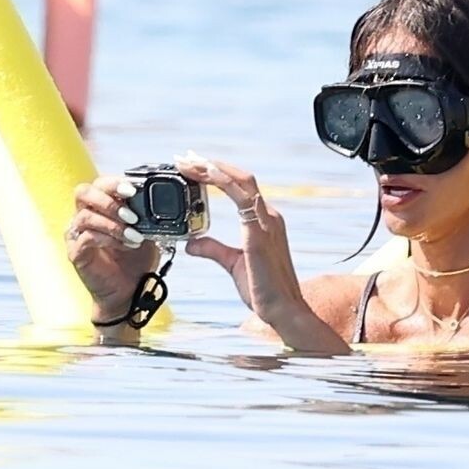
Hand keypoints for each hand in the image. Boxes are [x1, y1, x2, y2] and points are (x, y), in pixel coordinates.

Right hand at [66, 174, 160, 323]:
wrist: (131, 290)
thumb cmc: (136, 259)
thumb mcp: (147, 231)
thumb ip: (147, 214)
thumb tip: (159, 200)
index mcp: (101, 206)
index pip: (100, 184)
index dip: (115, 183)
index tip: (134, 190)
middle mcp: (84, 216)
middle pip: (83, 193)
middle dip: (108, 200)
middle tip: (131, 214)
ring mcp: (77, 234)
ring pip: (85, 216)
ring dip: (113, 224)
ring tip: (134, 235)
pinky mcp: (75, 253)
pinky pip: (86, 238)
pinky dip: (108, 239)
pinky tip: (125, 246)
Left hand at [176, 152, 348, 352]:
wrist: (283, 310)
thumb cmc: (264, 290)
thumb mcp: (232, 263)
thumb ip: (213, 249)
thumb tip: (192, 243)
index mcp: (264, 221)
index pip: (240, 187)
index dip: (218, 173)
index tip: (194, 165)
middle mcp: (268, 216)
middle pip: (240, 178)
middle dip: (212, 164)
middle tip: (185, 158)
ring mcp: (267, 222)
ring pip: (242, 182)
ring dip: (215, 169)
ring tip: (190, 162)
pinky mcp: (260, 234)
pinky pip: (243, 200)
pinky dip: (225, 183)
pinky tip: (208, 175)